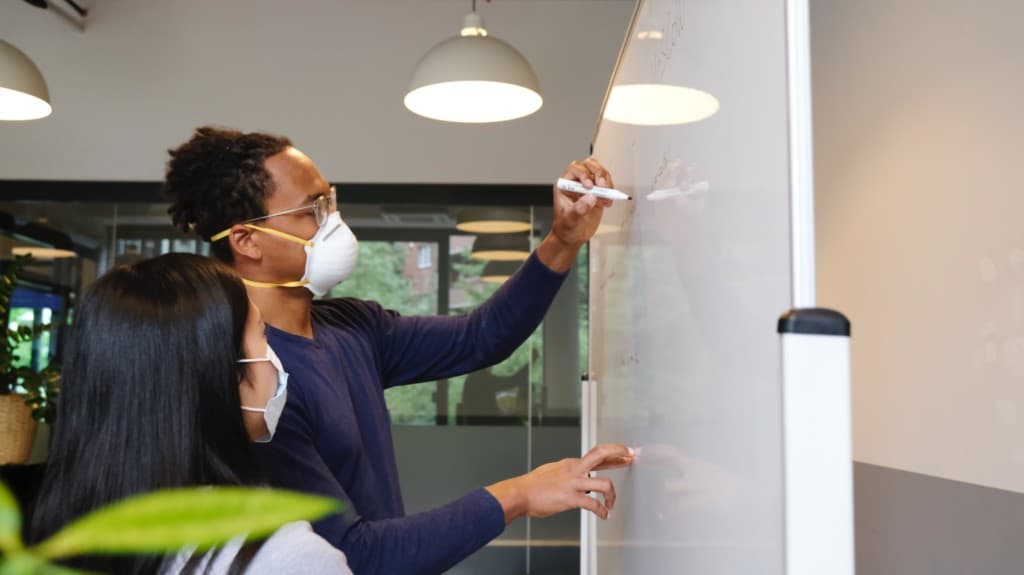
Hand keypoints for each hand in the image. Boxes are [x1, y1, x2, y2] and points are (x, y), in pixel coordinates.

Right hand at [486, 443, 633, 523]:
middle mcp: (574, 469)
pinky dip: (601, 511)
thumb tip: (576, 477)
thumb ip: (566, 473)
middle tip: (631, 456)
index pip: (596, 455)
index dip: (613, 454)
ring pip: (603, 483)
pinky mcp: (571, 498)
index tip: (624, 453)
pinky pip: (593, 504)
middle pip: (601, 454)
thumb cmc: (532, 486)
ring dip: (612, 495)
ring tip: (611, 503)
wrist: (519, 493)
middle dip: (618, 454)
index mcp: (570, 463)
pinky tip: (604, 515)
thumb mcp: (551, 472)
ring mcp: (573, 483)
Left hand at [552, 158, 614, 246]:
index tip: (590, 186)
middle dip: (598, 173)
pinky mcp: (597, 192)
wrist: (573, 235)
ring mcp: (588, 186)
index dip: (583, 174)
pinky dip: (610, 190)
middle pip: (589, 165)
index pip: (574, 169)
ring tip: (607, 195)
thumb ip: (579, 209)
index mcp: (564, 184)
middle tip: (602, 185)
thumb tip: (592, 198)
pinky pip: (606, 183)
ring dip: (606, 180)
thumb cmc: (566, 226)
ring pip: (599, 171)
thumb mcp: (570, 219)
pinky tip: (608, 202)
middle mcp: (576, 182)